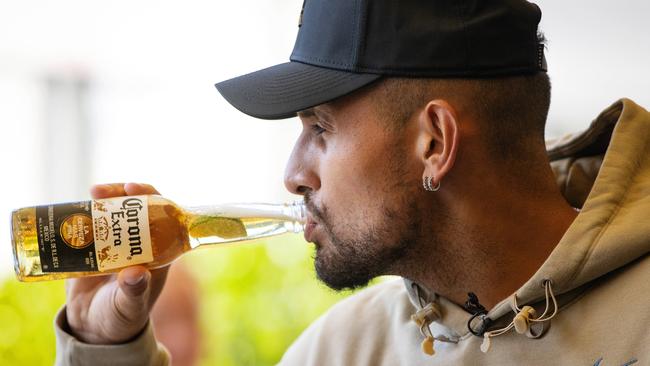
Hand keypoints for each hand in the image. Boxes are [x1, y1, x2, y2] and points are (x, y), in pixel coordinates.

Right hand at [65, 183, 169, 343]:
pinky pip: (92, 222)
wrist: (94, 327)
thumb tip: (136, 274)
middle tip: (101, 191)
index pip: (162, 216)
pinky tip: (73, 207)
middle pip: (136, 207)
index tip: (134, 189)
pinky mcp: (94, 245)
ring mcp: (117, 242)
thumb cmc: (121, 318)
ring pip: (114, 210)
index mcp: (159, 253)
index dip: (152, 198)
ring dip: (104, 198)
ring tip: (90, 194)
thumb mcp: (129, 307)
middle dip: (122, 193)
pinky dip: (84, 212)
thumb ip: (134, 292)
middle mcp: (140, 243)